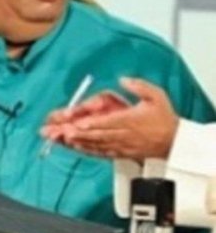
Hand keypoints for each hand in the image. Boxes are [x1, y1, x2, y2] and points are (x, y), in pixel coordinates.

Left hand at [41, 78, 179, 160]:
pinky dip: (86, 150)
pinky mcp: (119, 153)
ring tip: (61, 139)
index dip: (93, 124)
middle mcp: (124, 134)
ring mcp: (120, 145)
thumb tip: (123, 79)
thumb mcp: (157, 96)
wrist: (171, 142)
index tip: (79, 124)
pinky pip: (100, 152)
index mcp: (132, 120)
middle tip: (60, 132)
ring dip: (78, 142)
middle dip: (77, 134)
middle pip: (98, 135)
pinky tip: (73, 147)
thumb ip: (140, 86)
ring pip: (96, 145)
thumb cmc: (163, 117)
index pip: (109, 122)